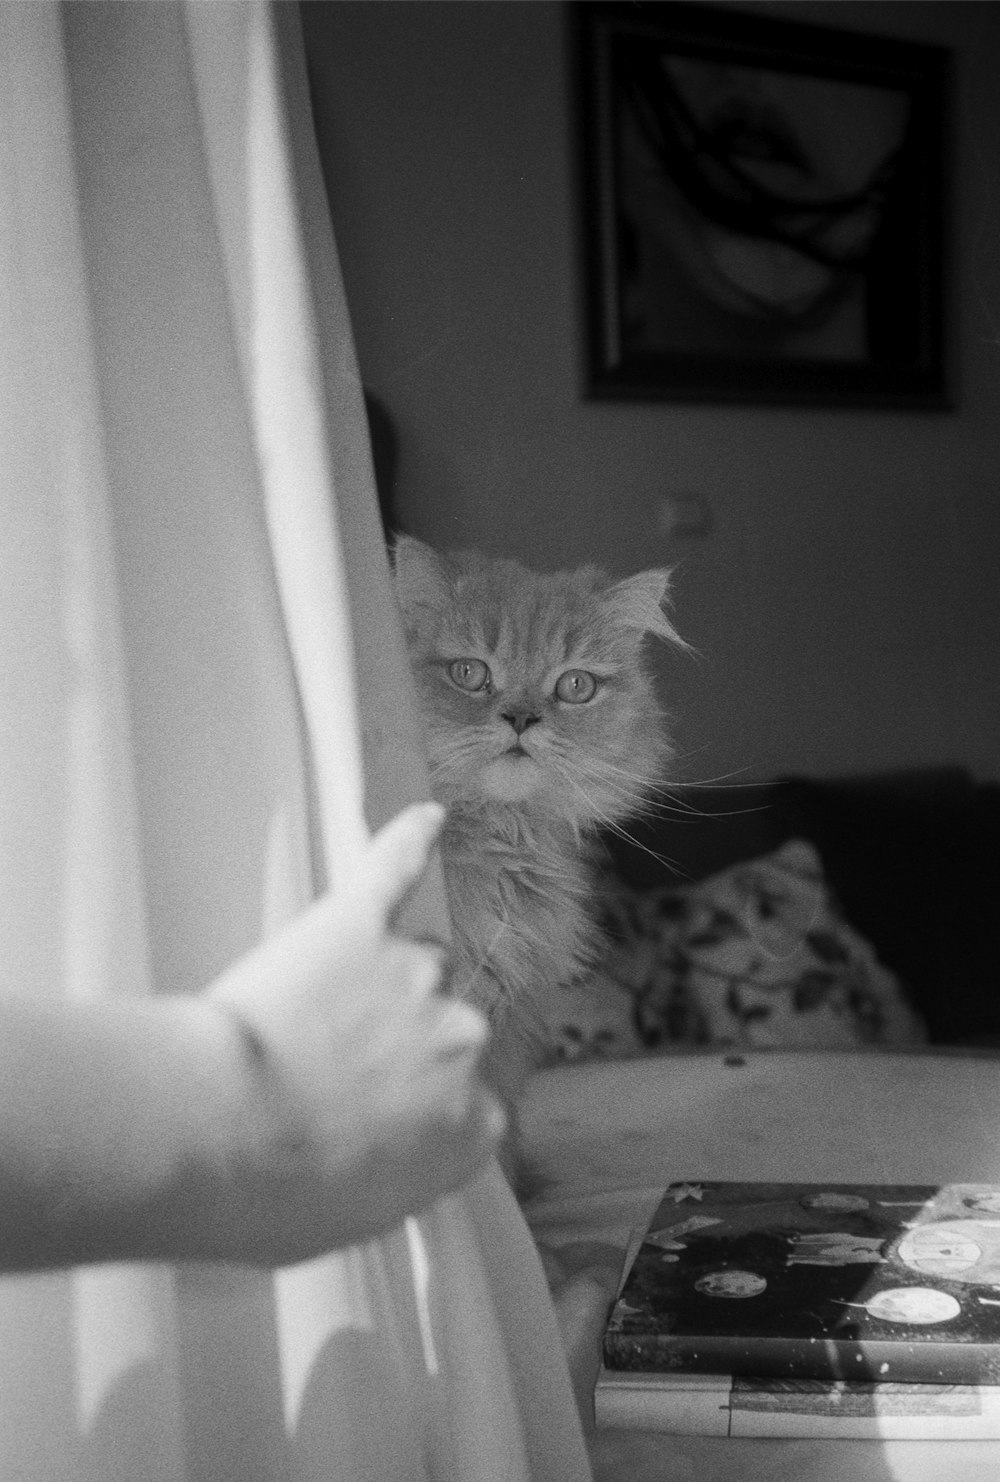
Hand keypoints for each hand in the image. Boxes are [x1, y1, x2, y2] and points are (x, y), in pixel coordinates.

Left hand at [204, 801, 504, 1261]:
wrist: (220, 1137)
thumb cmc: (275, 1196)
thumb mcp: (361, 1215)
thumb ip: (401, 1168)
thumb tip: (388, 1147)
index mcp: (472, 1126)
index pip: (467, 1105)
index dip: (415, 1106)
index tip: (376, 1116)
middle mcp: (462, 1044)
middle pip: (445, 1024)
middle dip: (396, 1042)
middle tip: (328, 1068)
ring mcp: (416, 976)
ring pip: (413, 961)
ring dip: (373, 979)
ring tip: (306, 1011)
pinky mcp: (360, 923)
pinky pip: (395, 870)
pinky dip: (409, 841)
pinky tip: (425, 818)